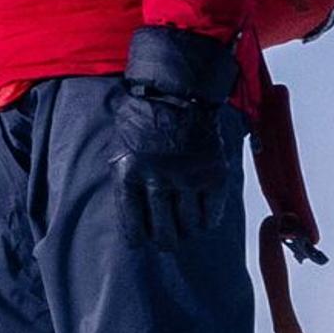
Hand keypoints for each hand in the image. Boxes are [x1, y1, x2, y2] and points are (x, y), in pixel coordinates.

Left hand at [110, 25, 239, 244]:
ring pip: (188, 226)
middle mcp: (156, 179)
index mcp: (128, 174)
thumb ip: (126, 182)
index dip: (138, 238)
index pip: (132, 225)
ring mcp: (187, 178)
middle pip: (163, 232)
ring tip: (184, 224)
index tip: (141, 241)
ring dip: (186, 229)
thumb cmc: (144, 119)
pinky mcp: (212, 175)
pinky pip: (212, 214)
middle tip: (167, 240)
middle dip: (164, 240)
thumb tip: (133, 221)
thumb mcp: (121, 149)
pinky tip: (202, 215)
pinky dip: (207, 220)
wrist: (176, 91)